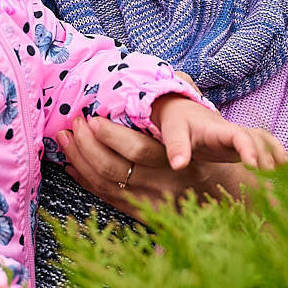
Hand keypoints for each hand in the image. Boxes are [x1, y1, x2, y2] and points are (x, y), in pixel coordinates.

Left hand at [58, 115, 245, 220]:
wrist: (224, 197)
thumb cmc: (210, 152)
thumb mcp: (205, 131)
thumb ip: (191, 107)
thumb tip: (175, 73)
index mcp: (177, 161)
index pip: (136, 149)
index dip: (109, 135)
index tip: (91, 118)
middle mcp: (162, 185)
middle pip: (113, 169)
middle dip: (86, 146)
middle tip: (72, 124)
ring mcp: (150, 204)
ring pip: (104, 184)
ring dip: (79, 160)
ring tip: (64, 138)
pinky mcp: (140, 214)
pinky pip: (106, 197)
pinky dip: (84, 179)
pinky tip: (71, 164)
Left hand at [151, 93, 287, 172]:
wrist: (184, 111)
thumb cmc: (178, 122)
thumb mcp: (173, 132)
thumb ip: (176, 147)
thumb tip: (178, 165)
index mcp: (219, 129)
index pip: (238, 136)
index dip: (248, 149)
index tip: (254, 166)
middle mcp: (235, 131)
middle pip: (257, 140)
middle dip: (267, 158)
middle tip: (273, 181)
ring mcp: (240, 138)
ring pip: (265, 141)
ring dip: (277, 154)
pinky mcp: (241, 146)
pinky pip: (263, 148)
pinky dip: (276, 155)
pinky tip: (287, 169)